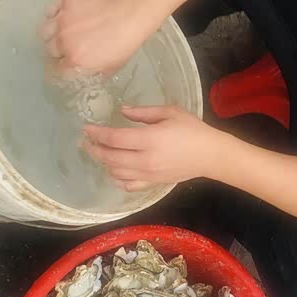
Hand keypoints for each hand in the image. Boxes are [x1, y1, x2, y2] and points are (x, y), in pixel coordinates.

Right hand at [42, 0, 150, 75]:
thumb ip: (92, 72)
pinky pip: (50, 11)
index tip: (67, 67)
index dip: (63, 69)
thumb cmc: (123, 44)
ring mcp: (62, 22)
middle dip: (58, 53)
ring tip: (61, 34)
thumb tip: (84, 72)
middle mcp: (64, 42)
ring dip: (51, 35)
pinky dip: (53, 15)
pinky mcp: (66, 5)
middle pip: (50, 51)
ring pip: (45, 32)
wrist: (129, 15)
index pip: (59, 70)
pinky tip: (61, 18)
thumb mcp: (110, 68)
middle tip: (67, 49)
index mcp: (75, 61)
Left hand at [82, 105, 234, 190]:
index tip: (86, 128)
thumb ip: (144, 112)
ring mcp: (149, 174)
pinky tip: (115, 170)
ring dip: (105, 163)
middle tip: (86, 142)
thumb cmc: (192, 130)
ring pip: (117, 172)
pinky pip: (129, 185)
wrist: (210, 155)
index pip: (114, 138)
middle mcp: (146, 159)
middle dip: (95, 149)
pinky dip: (118, 179)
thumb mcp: (170, 112)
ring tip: (100, 153)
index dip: (97, 133)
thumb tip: (123, 111)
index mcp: (149, 139)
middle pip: (110, 157)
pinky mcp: (153, 183)